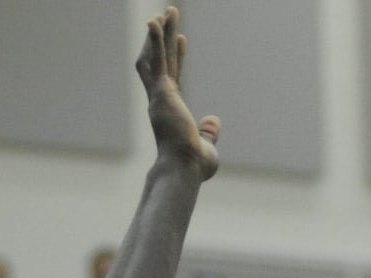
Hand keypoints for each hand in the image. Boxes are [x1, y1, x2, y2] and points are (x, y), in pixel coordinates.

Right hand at [136, 8, 220, 179]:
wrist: (184, 169)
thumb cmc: (193, 165)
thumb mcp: (207, 146)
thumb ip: (209, 131)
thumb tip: (214, 119)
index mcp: (170, 111)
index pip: (171, 77)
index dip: (174, 57)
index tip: (180, 39)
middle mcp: (160, 100)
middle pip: (158, 61)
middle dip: (162, 38)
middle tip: (167, 15)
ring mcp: (159, 95)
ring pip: (156, 56)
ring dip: (159, 33)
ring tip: (166, 11)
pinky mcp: (162, 93)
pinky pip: (158, 61)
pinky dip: (156, 41)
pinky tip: (155, 21)